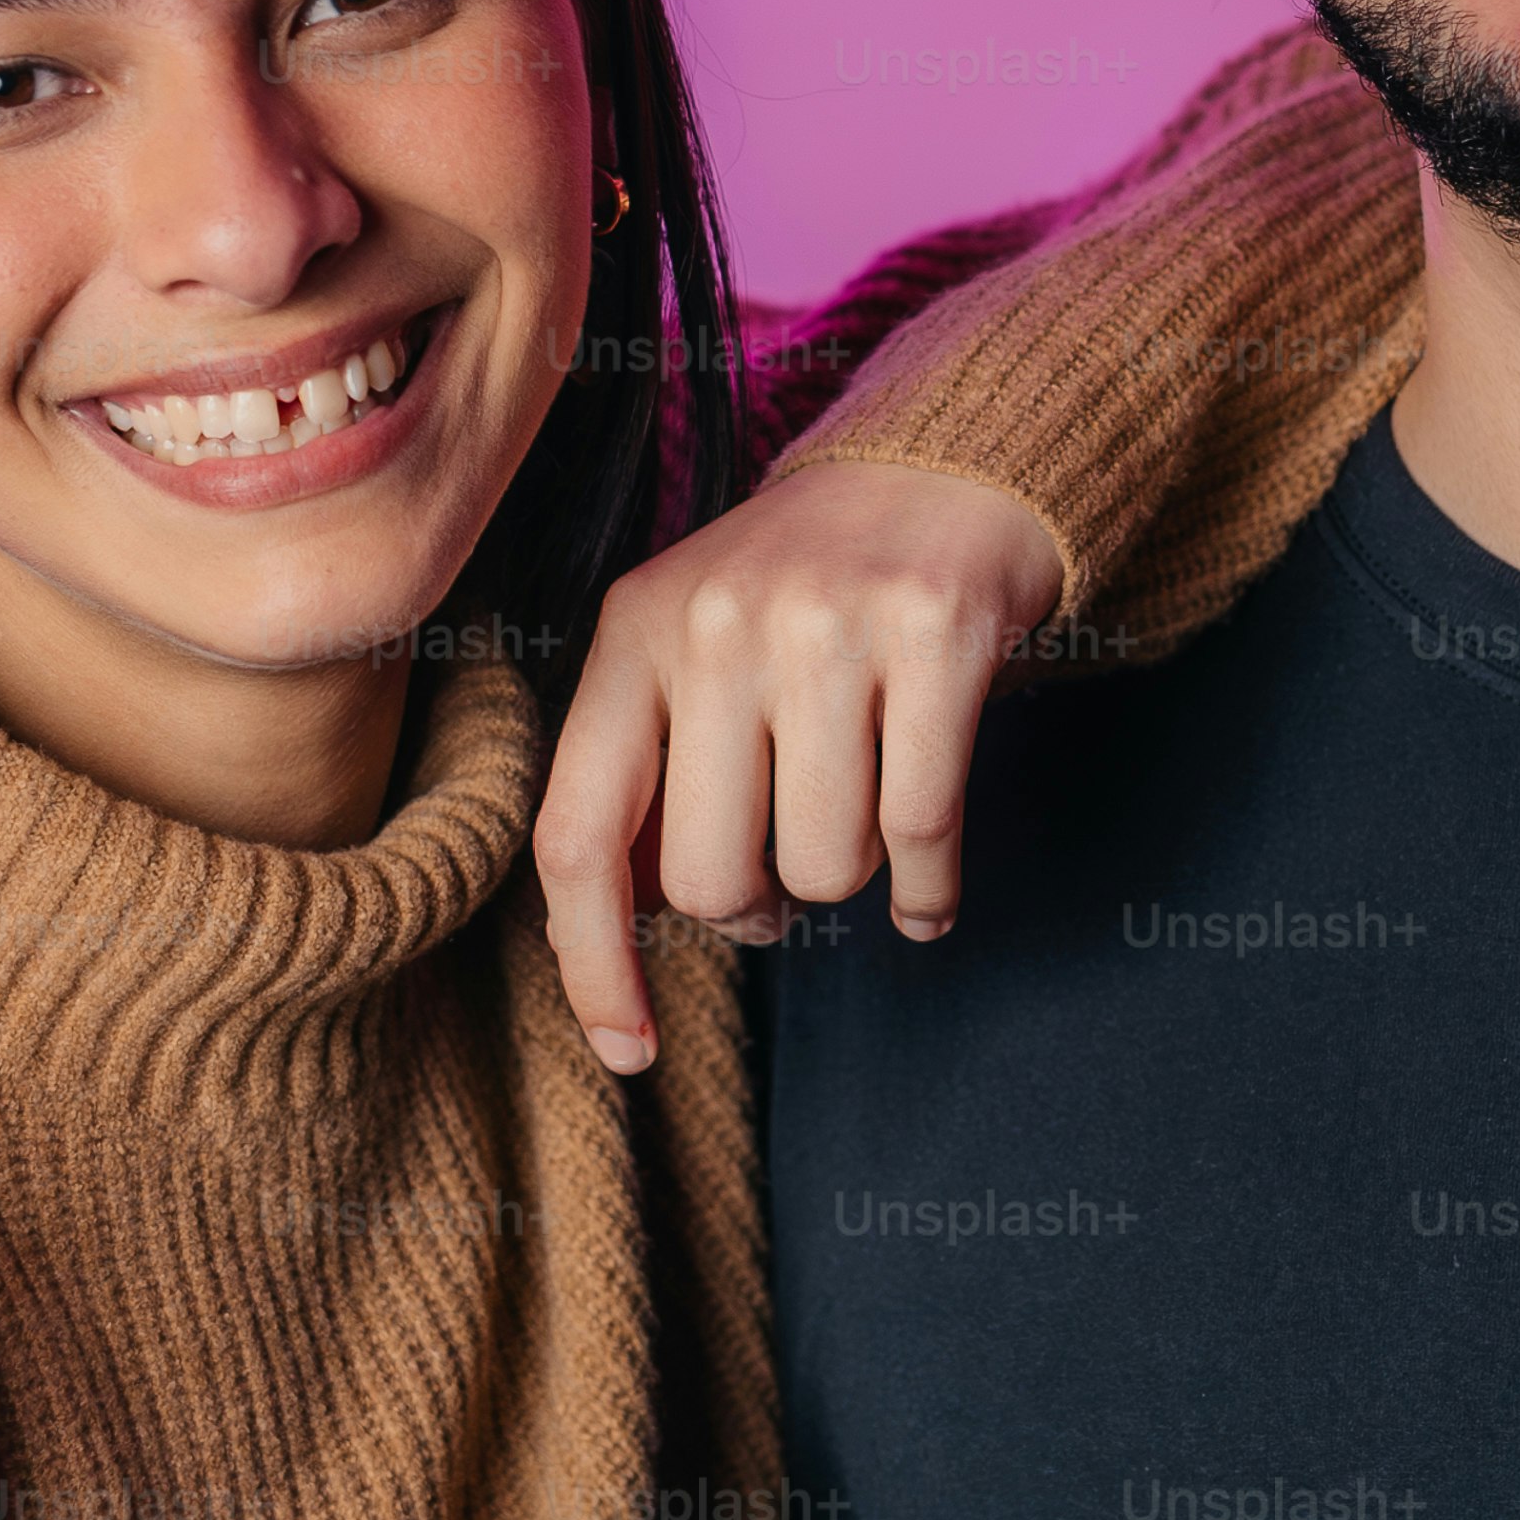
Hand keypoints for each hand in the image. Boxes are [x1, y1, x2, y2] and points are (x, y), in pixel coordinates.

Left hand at [535, 458, 1070, 1071]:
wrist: (942, 469)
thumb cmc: (802, 597)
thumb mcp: (692, 650)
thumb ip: (646, 771)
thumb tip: (611, 935)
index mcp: (633, 632)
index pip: (577, 837)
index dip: (594, 966)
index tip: (631, 1050)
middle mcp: (718, 623)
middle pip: (709, 878)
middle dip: (756, 908)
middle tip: (784, 869)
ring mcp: (830, 625)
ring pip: (823, 868)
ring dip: (849, 880)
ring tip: (860, 813)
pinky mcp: (939, 634)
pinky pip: (924, 833)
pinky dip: (929, 893)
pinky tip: (927, 890)